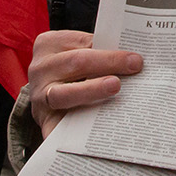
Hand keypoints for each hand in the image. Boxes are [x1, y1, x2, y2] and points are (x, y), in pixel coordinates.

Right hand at [29, 29, 143, 137]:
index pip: (82, 43)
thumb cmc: (67, 71)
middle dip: (108, 63)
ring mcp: (39, 97)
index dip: (110, 50)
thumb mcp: (75, 52)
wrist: (43, 98)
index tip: (136, 57)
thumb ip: (98, 51)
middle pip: (76, 63)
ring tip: (115, 87)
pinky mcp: (45, 122)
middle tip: (134, 66)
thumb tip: (134, 58)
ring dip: (92, 90)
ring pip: (64, 93)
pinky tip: (97, 132)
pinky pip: (60, 127)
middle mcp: (40, 69)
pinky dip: (77, 131)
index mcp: (48, 45)